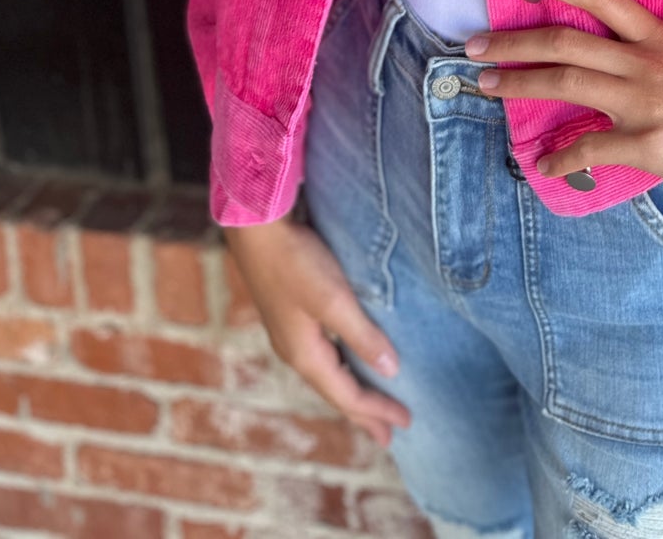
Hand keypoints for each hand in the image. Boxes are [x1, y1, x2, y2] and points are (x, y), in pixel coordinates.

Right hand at [221, 218, 412, 447]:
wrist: (255, 228)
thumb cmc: (296, 261)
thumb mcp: (334, 299)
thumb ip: (362, 336)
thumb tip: (391, 371)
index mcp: (305, 355)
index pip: (348, 396)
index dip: (377, 411)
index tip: (406, 422)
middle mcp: (294, 352)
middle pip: (335, 392)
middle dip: (363, 413)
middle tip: (388, 435)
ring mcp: (289, 334)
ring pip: (327, 374)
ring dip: (351, 392)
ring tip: (370, 405)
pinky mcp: (289, 315)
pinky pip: (321, 356)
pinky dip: (340, 368)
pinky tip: (346, 361)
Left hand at [464, 0, 662, 206]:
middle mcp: (645, 64)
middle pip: (566, 43)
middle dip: (513, 41)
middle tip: (472, 44)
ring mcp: (644, 104)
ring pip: (567, 85)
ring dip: (519, 85)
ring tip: (485, 85)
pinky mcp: (649, 145)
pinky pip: (593, 148)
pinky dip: (561, 158)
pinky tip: (540, 165)